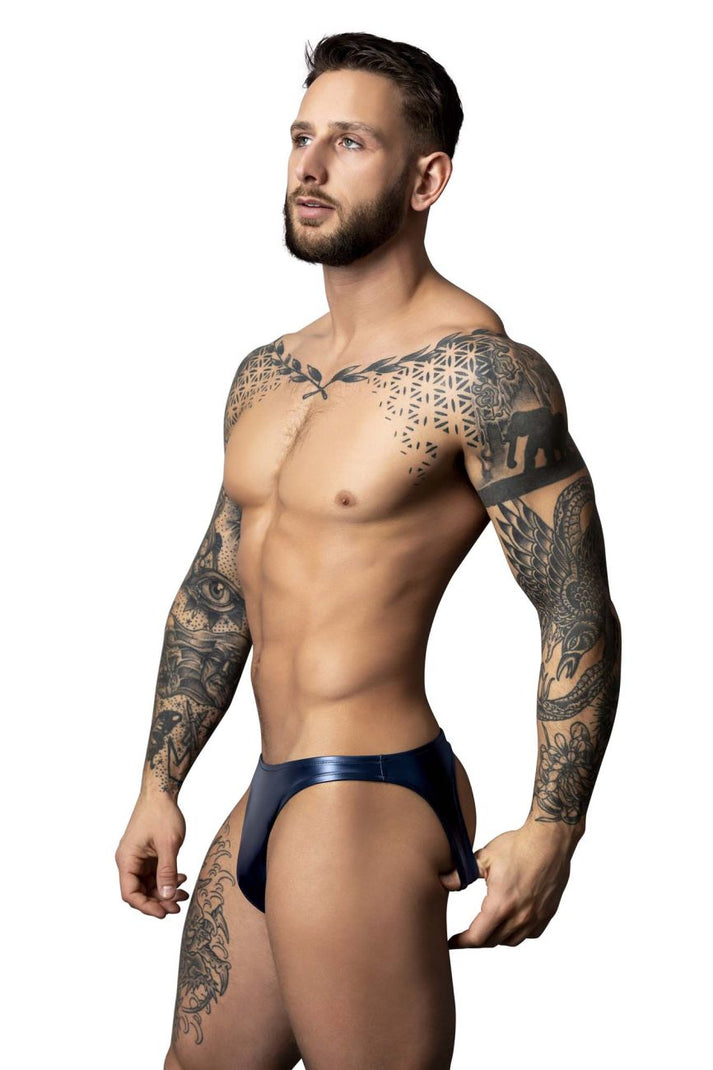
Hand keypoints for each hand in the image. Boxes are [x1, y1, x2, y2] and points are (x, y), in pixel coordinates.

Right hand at [115, 794, 189, 918]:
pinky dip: (167, 879)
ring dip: (165, 892)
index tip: (163, 913)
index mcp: (126, 859)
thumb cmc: (161, 813)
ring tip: (183, 894)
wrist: (161, 793)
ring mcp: (138, 858)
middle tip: (177, 907)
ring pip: (148, 885)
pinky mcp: (147, 855)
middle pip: (139, 892)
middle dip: (158, 901)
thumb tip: (167, 897)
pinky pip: (154, 874)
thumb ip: (167, 872)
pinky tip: (181, 878)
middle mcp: (129, 861)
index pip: (129, 893)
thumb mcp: (168, 844)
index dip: (145, 906)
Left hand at [442, 822, 576, 947]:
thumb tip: (444, 882)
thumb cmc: (518, 846)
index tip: (452, 942)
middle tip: (465, 936)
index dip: (461, 942)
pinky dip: (517, 933)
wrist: (549, 840)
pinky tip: (510, 924)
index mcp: (501, 904)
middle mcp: (520, 916)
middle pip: (492, 942)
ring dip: (496, 938)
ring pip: (511, 941)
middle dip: (476, 941)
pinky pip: (530, 934)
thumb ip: (462, 874)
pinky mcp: (547, 913)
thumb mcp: (484, 857)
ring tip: (486, 929)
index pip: (477, 937)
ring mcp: (536, 917)